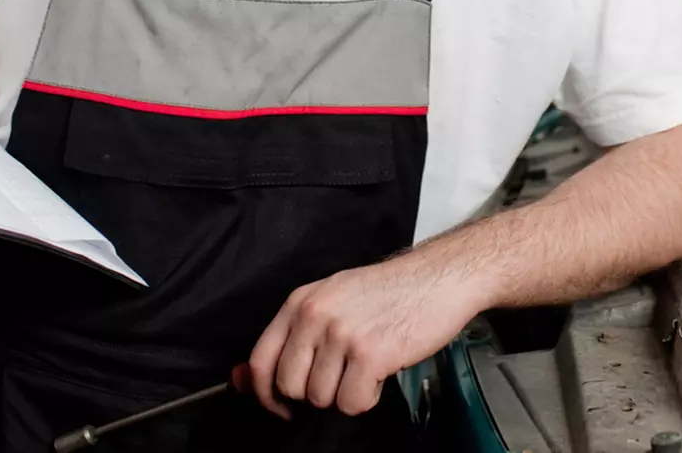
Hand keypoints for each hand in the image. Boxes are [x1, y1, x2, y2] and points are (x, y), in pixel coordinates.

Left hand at [246, 254, 484, 418]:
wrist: (439, 277)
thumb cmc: (390, 291)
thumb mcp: (332, 300)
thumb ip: (291, 338)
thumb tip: (242, 379)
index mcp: (300, 302)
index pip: (260, 361)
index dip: (265, 393)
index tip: (280, 405)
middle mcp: (315, 316)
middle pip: (290, 387)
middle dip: (316, 391)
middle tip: (343, 375)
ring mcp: (341, 334)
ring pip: (322, 399)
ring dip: (346, 392)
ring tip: (367, 364)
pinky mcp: (369, 354)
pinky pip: (352, 403)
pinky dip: (369, 397)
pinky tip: (381, 371)